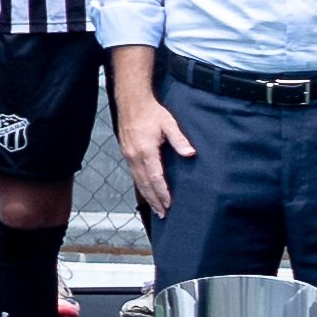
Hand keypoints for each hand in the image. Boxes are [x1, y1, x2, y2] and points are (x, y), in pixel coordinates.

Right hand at [115, 89, 191, 215]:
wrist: (131, 102)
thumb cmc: (151, 112)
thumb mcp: (169, 123)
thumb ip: (179, 140)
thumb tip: (190, 154)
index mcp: (146, 151)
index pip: (155, 178)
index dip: (162, 193)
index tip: (169, 204)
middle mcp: (134, 156)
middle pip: (145, 184)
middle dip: (154, 201)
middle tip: (162, 214)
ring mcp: (128, 156)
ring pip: (138, 181)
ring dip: (146, 196)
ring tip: (155, 208)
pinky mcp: (126, 154)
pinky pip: (134, 175)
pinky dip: (140, 186)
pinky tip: (146, 192)